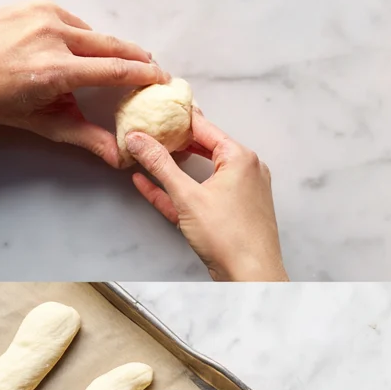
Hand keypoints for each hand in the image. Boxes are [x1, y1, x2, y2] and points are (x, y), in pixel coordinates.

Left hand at [0, 0, 166, 164]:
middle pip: (113, 45)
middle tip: (152, 67)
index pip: (115, 70)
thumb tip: (119, 156)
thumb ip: (86, 136)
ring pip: (92, 32)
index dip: (145, 75)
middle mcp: (52, 37)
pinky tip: (72, 47)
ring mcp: (43, 16)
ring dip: (104, 47)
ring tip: (106, 63)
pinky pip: (70, 19)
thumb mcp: (42, 122)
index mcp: (55, 70)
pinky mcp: (34, 5)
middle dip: (137, 57)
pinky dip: (78, 34)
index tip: (163, 79)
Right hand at [125, 111, 287, 281]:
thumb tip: (138, 139)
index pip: (203, 128)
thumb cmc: (229, 236)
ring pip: (201, 172)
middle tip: (146, 134)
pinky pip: (201, 194)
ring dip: (172, 167)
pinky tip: (148, 185)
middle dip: (173, 143)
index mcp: (240, 158)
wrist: (252, 275)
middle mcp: (245, 170)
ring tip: (145, 157)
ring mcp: (240, 191)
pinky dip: (177, 190)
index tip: (153, 114)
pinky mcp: (232, 212)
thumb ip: (160, 165)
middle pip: (203, 147)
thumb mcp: (187, 196)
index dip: (176, 120)